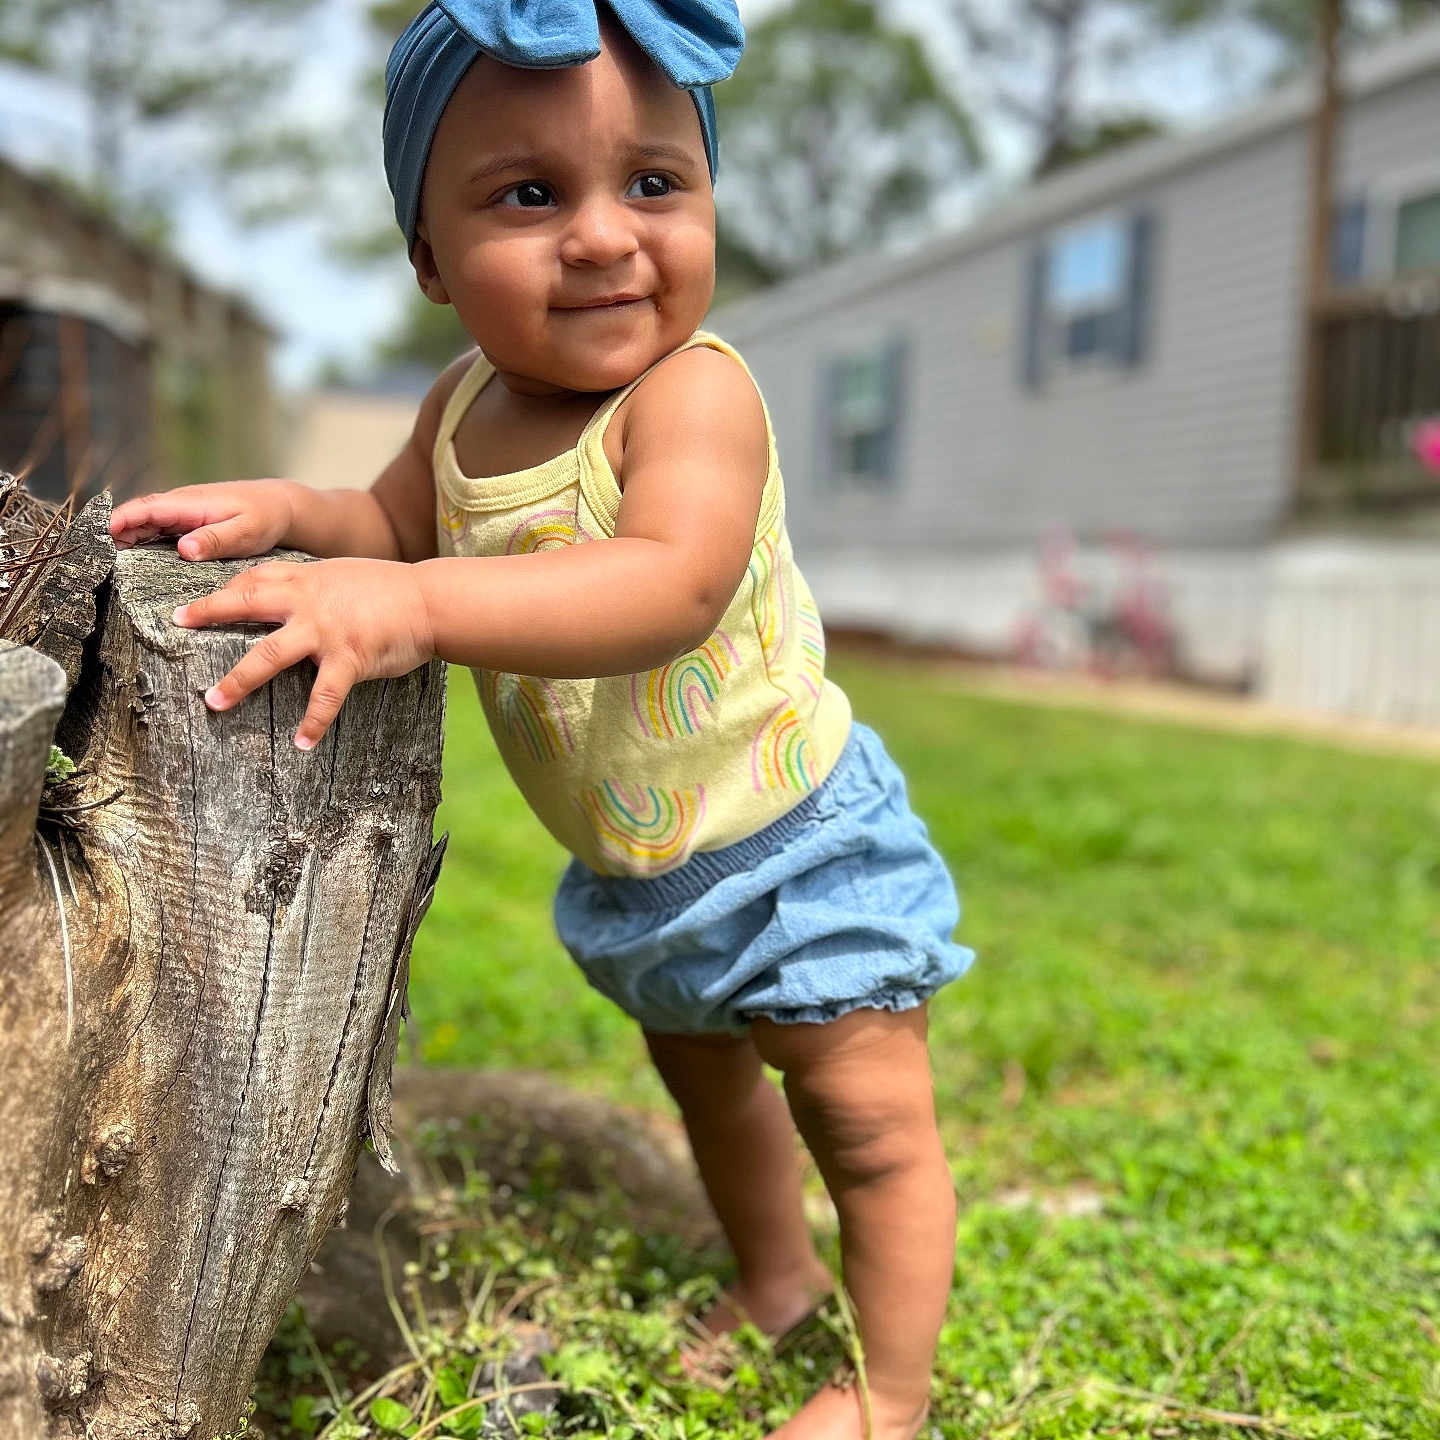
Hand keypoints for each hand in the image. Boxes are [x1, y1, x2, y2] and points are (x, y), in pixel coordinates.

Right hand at [110, 480, 297, 560]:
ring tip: (106, 560)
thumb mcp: (245, 532)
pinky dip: (142, 538)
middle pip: (139, 515)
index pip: (147, 508)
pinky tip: (132, 556)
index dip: (121, 520)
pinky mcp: (188, 521)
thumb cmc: (265, 518)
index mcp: (191, 504)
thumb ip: (215, 540)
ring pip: (146, 522)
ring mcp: (183, 512)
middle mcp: (181, 504)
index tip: (100, 535)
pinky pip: (158, 528)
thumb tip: (183, 549)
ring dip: (126, 536)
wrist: (280, 507)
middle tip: (94, 556)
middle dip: (114, 531)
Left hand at [173, 558, 435, 749]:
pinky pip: (324, 696)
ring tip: (214, 702)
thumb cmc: (393, 589)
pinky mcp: (349, 658)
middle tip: (178, 622)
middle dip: (209, 612)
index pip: (256, 577)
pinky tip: (301, 744)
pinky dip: (313, 722)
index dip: (226, 587)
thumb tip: (296, 599)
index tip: (200, 599)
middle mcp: (309, 602)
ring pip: (269, 654)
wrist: (430, 600)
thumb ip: (317, 587)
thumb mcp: (346, 575)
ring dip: (238, 679)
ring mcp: (326, 631)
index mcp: (308, 580)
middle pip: (247, 603)